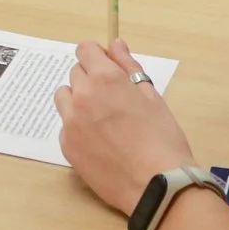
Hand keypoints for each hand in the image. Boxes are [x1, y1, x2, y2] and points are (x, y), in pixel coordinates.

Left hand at [55, 38, 196, 213]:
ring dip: (79, 101)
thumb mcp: (152, 97)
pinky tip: (100, 142)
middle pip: (76, 73)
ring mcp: (70, 122)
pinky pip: (66, 125)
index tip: (108, 68)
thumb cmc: (163, 139)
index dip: (97, 56)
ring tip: (104, 120)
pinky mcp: (66, 145)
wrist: (157, 185)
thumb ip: (129, 67)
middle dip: (92, 79)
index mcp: (105, 79)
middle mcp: (81, 96)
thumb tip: (115, 44)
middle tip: (114, 100)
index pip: (85, 50)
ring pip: (65, 97)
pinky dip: (78, 127)